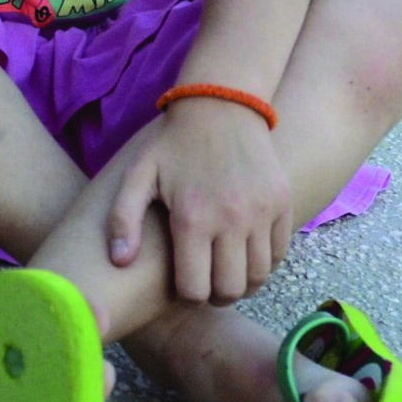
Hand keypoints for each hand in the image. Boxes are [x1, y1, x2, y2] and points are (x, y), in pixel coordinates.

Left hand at [104, 99, 291, 305]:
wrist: (222, 105)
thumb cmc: (174, 143)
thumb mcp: (138, 175)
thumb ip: (123, 219)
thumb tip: (119, 261)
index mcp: (192, 218)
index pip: (195, 289)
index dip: (187, 295)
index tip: (185, 285)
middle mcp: (231, 220)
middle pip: (229, 289)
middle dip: (215, 295)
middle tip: (207, 285)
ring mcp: (262, 212)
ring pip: (258, 276)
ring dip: (242, 282)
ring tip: (226, 272)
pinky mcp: (282, 203)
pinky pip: (279, 253)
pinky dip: (264, 262)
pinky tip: (246, 252)